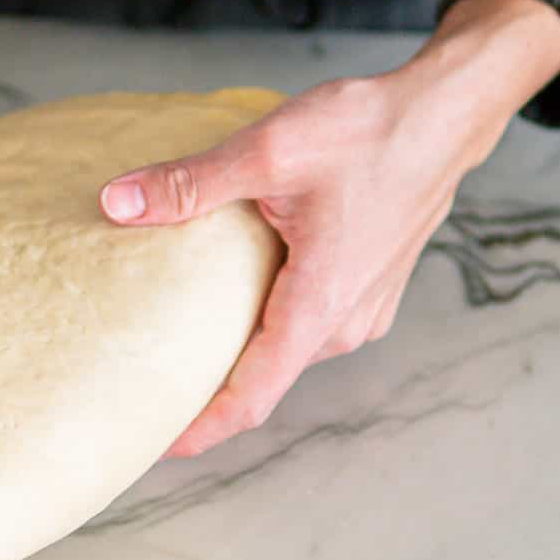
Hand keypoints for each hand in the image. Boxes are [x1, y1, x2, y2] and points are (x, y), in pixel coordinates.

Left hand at [99, 0, 559, 456]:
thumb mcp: (268, 150)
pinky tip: (227, 295)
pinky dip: (264, 320)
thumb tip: (116, 204)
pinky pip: (305, 321)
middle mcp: (345, 321)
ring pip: (284, 347)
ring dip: (235, 350)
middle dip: (206, 388)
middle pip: (263, 376)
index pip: (252, 396)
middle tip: (145, 387)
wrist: (443, 112)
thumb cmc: (370, 131)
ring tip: (175, 342)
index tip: (155, 446)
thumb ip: (190, 184)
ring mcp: (361, 307)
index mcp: (320, 304)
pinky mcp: (365, 285)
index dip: (202, 428)